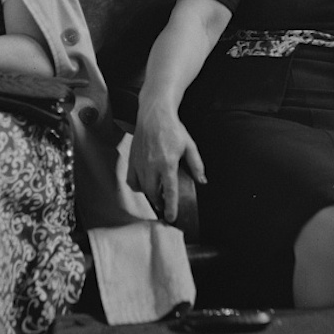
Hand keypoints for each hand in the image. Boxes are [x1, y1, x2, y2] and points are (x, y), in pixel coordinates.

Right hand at [127, 105, 205, 224]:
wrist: (154, 115)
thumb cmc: (172, 129)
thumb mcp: (189, 146)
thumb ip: (196, 165)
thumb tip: (202, 180)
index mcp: (167, 163)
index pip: (170, 191)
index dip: (171, 207)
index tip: (171, 218)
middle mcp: (151, 165)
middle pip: (154, 193)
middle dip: (160, 203)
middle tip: (165, 206)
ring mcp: (139, 163)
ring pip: (142, 189)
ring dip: (150, 196)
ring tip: (157, 196)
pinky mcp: (132, 160)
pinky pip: (131, 181)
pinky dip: (137, 187)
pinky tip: (144, 185)